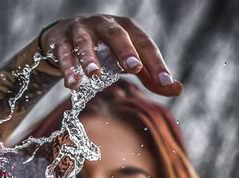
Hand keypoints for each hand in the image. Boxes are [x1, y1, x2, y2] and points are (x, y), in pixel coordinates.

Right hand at [40, 14, 182, 95]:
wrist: (68, 37)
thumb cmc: (106, 51)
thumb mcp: (129, 62)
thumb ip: (151, 76)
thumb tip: (177, 90)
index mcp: (127, 29)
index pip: (145, 44)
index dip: (156, 63)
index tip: (166, 82)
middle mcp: (105, 25)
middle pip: (117, 35)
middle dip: (125, 50)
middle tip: (134, 68)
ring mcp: (82, 30)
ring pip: (85, 42)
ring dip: (89, 58)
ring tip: (93, 76)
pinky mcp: (61, 40)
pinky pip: (63, 53)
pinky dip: (67, 68)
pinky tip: (72, 85)